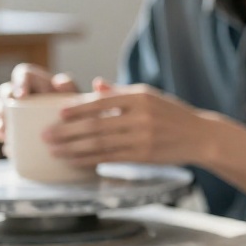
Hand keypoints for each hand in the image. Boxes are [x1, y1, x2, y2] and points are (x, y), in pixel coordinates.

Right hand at [0, 63, 79, 143]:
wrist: (74, 128)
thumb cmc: (73, 107)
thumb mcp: (73, 97)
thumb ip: (70, 87)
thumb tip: (58, 81)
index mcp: (35, 80)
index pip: (22, 73)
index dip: (19, 82)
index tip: (21, 96)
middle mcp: (20, 92)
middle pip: (4, 91)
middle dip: (3, 103)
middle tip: (7, 115)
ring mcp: (13, 108)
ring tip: (4, 132)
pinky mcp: (11, 125)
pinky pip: (0, 130)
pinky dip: (2, 137)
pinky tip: (7, 146)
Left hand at [42, 82, 221, 166]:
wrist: (200, 136)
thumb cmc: (171, 114)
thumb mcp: (150, 96)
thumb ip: (121, 93)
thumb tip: (95, 85)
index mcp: (140, 97)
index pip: (102, 103)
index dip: (78, 109)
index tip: (57, 114)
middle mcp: (141, 117)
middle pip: (96, 126)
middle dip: (67, 132)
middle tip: (46, 136)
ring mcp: (142, 138)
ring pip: (100, 145)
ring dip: (73, 149)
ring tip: (53, 150)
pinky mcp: (143, 155)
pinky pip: (109, 158)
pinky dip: (89, 160)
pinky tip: (73, 161)